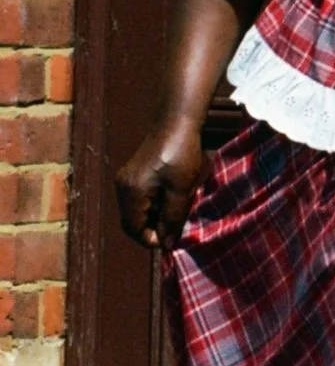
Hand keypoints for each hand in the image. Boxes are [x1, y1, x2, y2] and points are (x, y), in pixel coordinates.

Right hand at [116, 119, 207, 250]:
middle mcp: (122, 187)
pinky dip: (152, 205)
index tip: (173, 238)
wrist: (176, 121)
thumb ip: (172, 218)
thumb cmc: (181, 153)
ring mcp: (125, 179)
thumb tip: (166, 243)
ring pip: (135, 211)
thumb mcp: (180, 190)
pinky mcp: (132, 174)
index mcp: (131, 192)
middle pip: (131, 222)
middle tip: (175, 228)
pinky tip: (170, 199)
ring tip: (175, 213)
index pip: (134, 229)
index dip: (153, 239)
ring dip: (153, 218)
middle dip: (152, 230)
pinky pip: (138, 199)